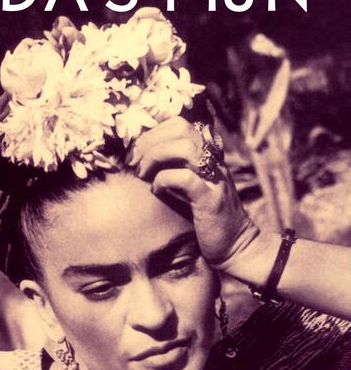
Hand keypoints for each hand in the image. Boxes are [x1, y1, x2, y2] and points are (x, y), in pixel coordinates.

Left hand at [128, 117, 259, 269]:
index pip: (179, 123)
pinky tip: (157, 192)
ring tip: (143, 175)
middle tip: (135, 163)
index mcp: (208, 154)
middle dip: (150, 142)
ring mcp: (214, 178)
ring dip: (155, 157)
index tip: (137, 153)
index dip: (152, 133)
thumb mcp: (188, 185)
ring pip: (184, 147)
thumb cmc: (204, 217)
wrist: (235, 245)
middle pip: (181, 127)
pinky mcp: (211, 199)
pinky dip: (163, 181)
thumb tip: (139, 156)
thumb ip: (173, 166)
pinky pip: (184, 178)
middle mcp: (214, 160)